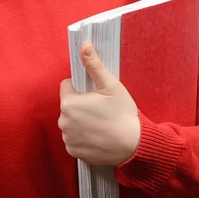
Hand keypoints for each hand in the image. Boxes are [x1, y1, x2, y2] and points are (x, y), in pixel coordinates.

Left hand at [58, 42, 140, 165]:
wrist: (135, 145)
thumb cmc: (122, 113)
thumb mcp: (110, 85)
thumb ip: (94, 65)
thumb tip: (84, 45)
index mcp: (68, 103)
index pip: (66, 87)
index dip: (80, 88)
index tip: (94, 94)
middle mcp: (63, 122)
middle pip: (68, 105)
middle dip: (80, 105)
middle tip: (100, 110)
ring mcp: (68, 138)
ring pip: (70, 122)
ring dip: (80, 121)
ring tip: (100, 124)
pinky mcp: (74, 152)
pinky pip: (73, 139)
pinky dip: (82, 137)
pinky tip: (97, 136)